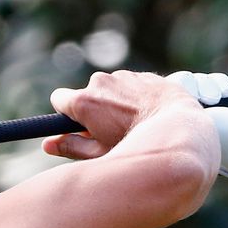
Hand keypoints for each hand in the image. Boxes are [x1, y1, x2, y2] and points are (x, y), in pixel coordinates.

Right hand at [43, 71, 198, 159]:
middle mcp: (100, 82)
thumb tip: (48, 144)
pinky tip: (147, 114)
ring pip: (109, 90)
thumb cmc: (138, 146)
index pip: (59, 99)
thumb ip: (71, 147)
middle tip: (109, 132)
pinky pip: (130, 85)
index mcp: (84, 101)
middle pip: (86, 95)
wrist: (179, 128)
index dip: (67, 114)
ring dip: (115, 104)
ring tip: (133, 125)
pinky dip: (133, 98)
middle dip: (93, 111)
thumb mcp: (100, 153)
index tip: (78, 126)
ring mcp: (122, 76)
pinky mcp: (142, 74)